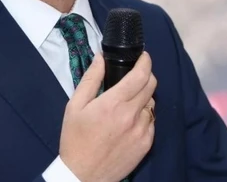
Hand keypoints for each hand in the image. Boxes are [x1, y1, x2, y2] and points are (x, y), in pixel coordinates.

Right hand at [59, 52, 156, 181]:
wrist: (83, 175)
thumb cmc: (75, 140)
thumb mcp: (75, 106)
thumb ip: (90, 79)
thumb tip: (101, 57)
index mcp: (113, 103)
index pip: (140, 75)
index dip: (145, 61)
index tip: (143, 56)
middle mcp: (131, 115)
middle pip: (151, 85)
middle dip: (146, 75)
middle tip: (135, 75)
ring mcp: (141, 131)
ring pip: (152, 103)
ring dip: (144, 97)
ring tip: (128, 103)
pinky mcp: (146, 144)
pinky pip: (151, 122)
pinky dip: (144, 116)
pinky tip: (130, 121)